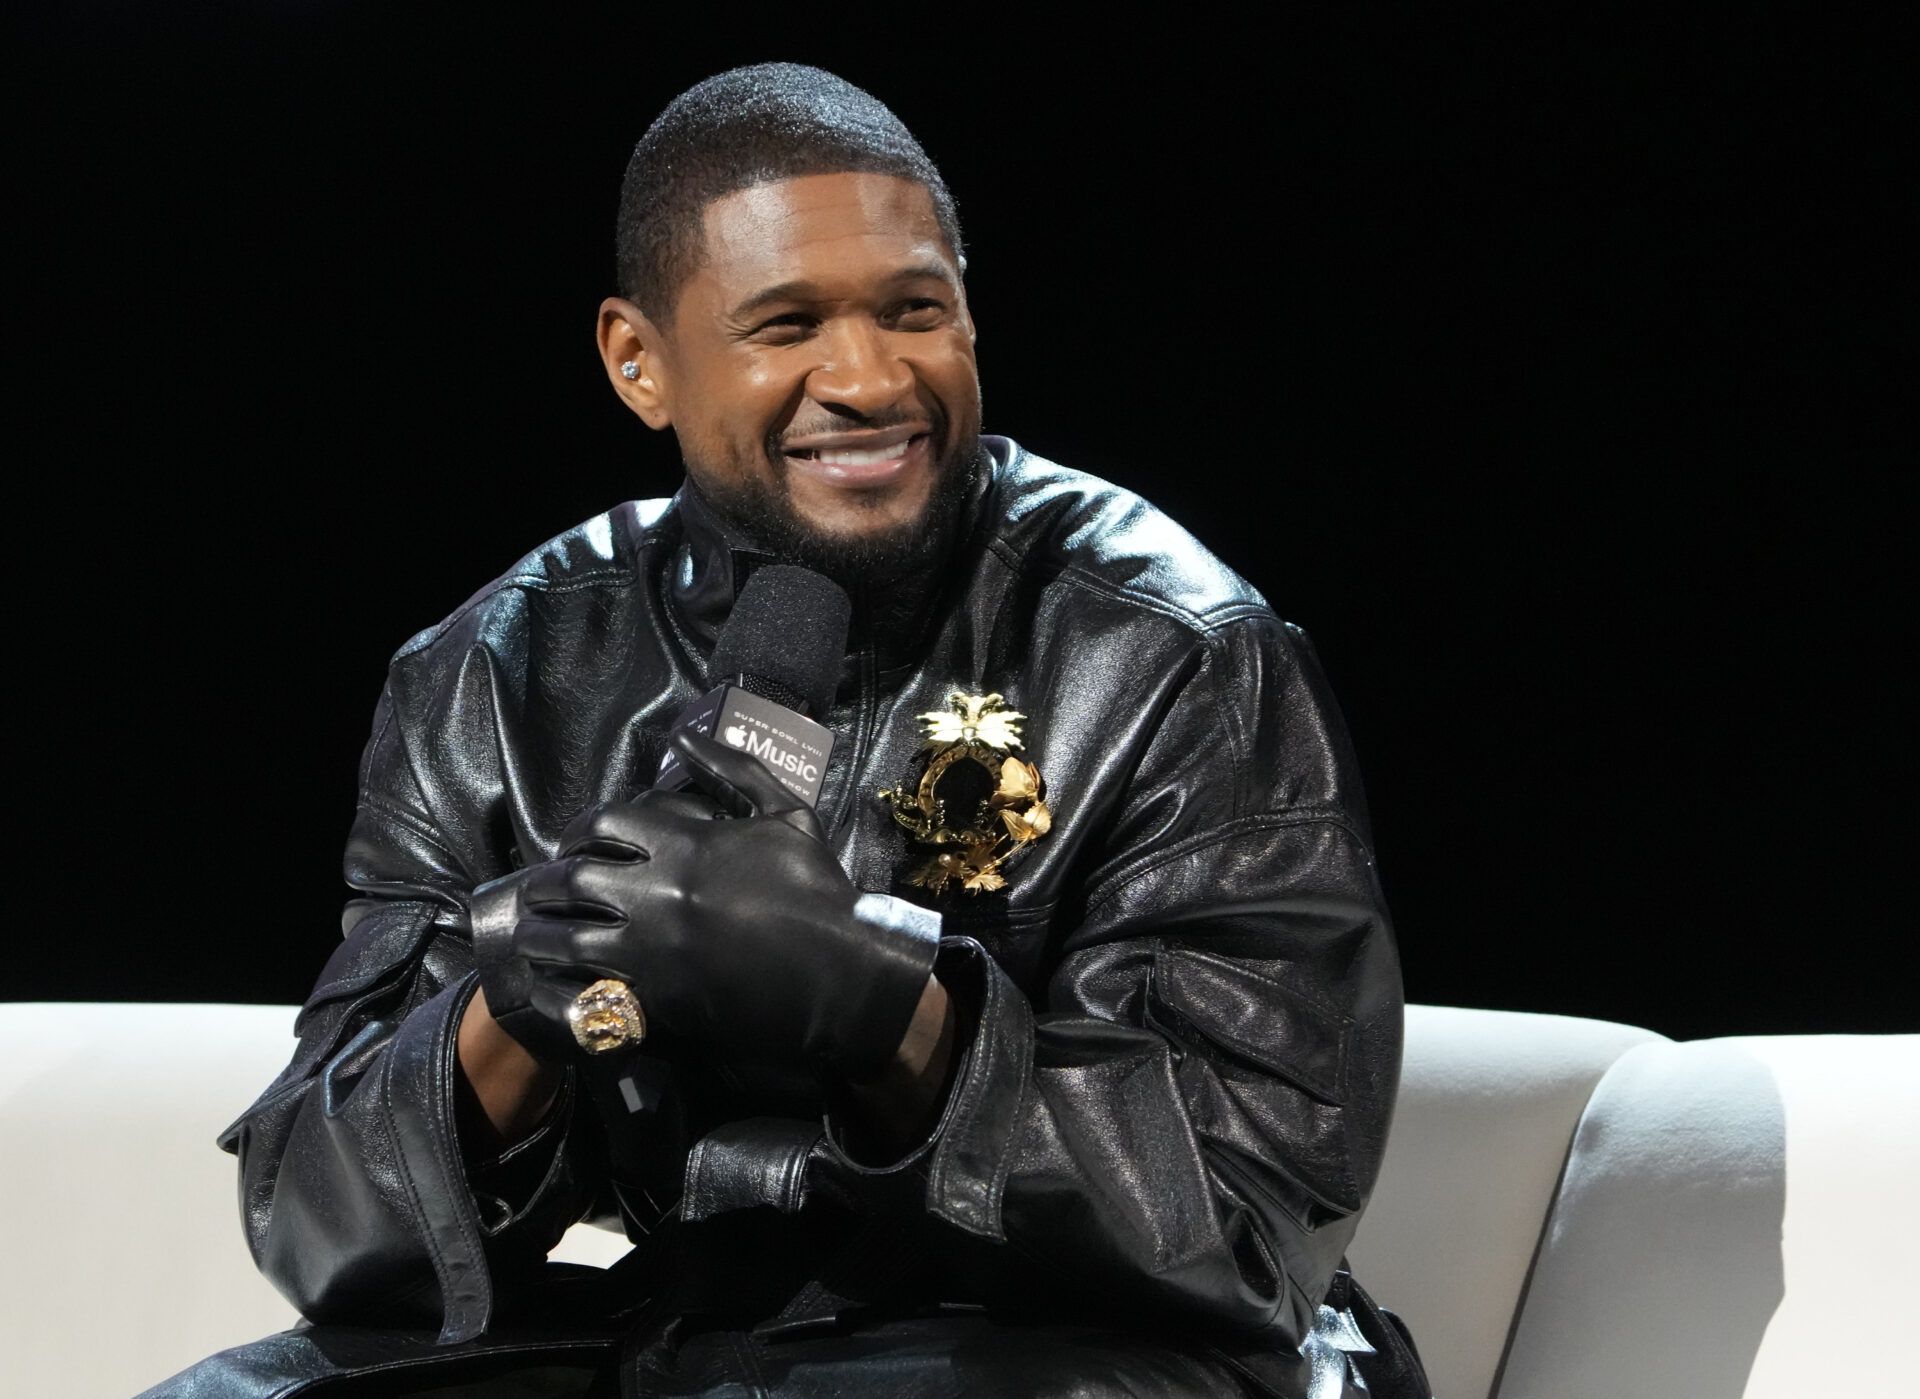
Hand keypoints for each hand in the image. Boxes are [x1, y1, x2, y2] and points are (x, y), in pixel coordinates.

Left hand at [479, 730, 938, 1080]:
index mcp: (684, 844)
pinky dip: (561, 991)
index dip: (577, 833)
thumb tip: (682, 740)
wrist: (839, 974)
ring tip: (534, 939)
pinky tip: (555, 988)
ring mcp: (651, 951)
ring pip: (565, 940)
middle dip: (545, 886)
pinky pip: (586, 994)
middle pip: (570, 881)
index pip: (601, 824)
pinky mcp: (656, 1002)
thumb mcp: (785, 813)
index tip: (574, 847)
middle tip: (540, 893)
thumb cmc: (818, 890)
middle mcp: (655, 894)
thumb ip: (733, 770)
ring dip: (541, 937)